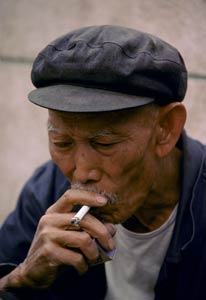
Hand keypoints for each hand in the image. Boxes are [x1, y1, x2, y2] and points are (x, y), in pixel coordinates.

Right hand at [1, 189, 115, 289]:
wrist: (33, 271)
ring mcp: (47, 235)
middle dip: (102, 232)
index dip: (88, 196)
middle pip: (84, 219)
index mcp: (55, 211)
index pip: (71, 195)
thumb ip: (90, 229)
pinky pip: (76, 257)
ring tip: (93, 259)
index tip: (104, 201)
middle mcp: (49, 220)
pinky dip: (84, 265)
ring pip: (84, 239)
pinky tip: (81, 268)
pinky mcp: (48, 252)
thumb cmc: (58, 249)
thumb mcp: (73, 235)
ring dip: (94, 253)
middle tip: (110, 245)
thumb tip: (112, 228)